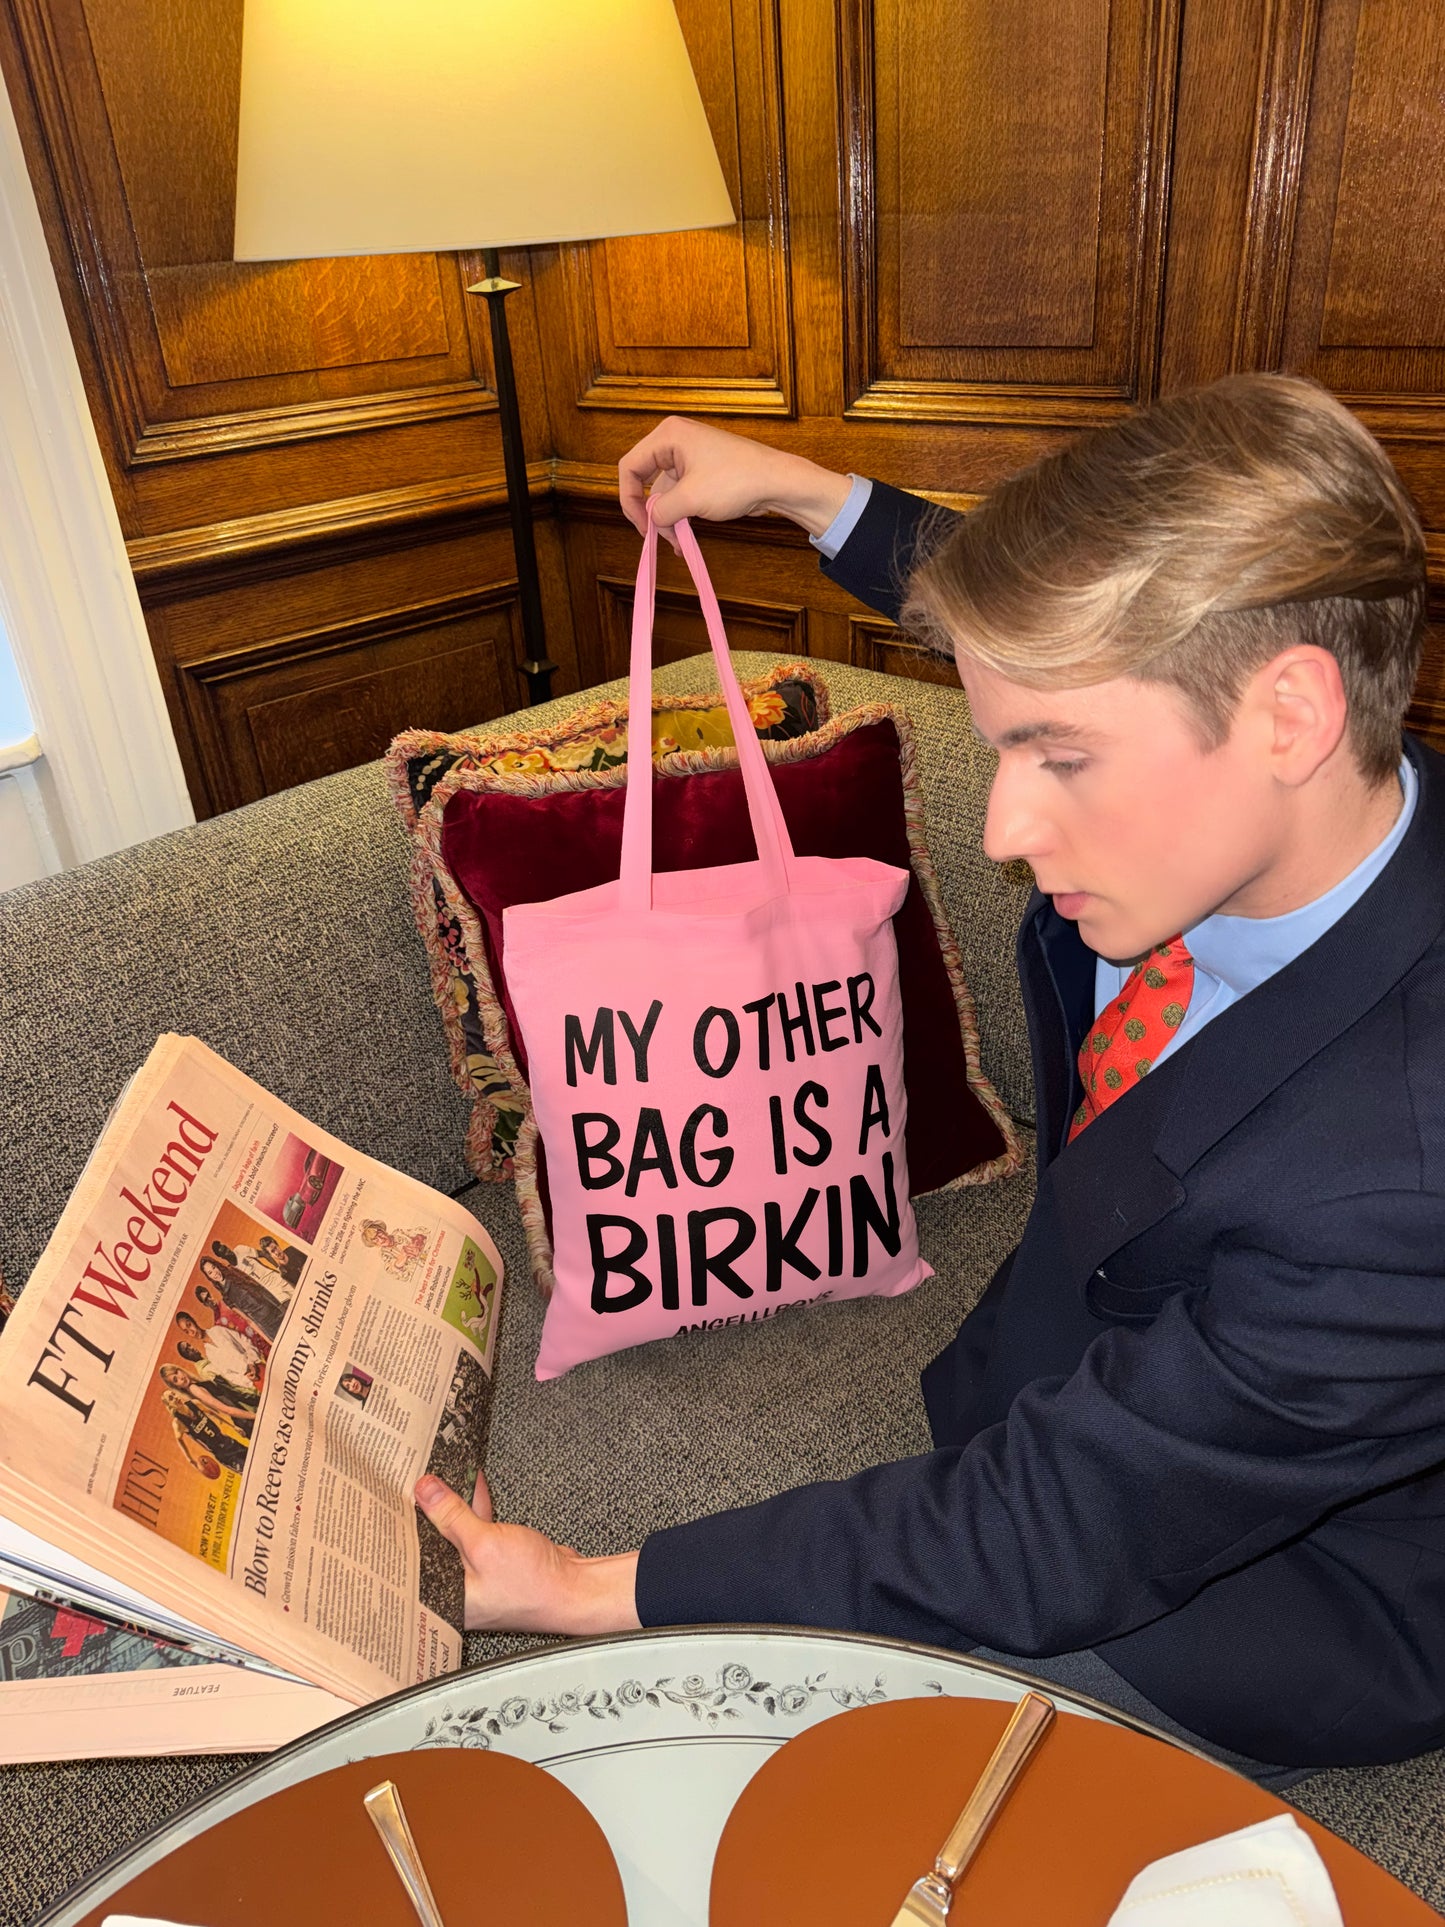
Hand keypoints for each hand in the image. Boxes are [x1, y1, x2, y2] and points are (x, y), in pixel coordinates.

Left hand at [415, 1470, 640, 1635]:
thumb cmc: (532, 1586)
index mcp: (442, 1599)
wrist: (574, 1589)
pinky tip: (468, 1485)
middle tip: (409, 1479)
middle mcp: (453, 1590)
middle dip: (422, 1511)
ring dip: (450, 1504)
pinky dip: (472, 1508)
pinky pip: (474, 1529)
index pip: (407, 1559)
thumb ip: (453, 1516)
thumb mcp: (484, 1545)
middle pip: (427, 1544)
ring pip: (451, 1533)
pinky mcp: (492, 1561)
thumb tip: (426, 1491)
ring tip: (437, 1474)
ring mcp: (473, 1575)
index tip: (388, 1497)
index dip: (397, 1526)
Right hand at [618, 416, 851, 542]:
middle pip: (645, 481)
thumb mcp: (690, 499)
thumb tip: (651, 520)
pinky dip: (680, 516)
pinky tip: (684, 538)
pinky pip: (680, 496)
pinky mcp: (702, 473)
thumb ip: (661, 510)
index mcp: (668, 436)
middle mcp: (675, 442)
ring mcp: (689, 457)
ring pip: (664, 494)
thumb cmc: (737, 480)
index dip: (629, 499)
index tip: (640, 525)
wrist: (777, 482)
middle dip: (651, 513)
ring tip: (677, 543)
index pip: (630, 467)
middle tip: (656, 537)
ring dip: (668, 520)